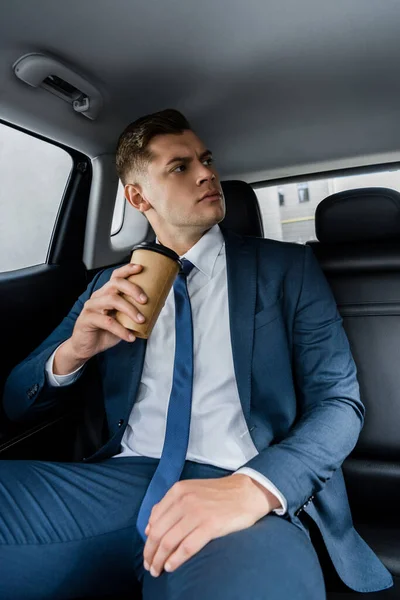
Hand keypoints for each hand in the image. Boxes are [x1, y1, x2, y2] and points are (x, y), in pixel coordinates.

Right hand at [54, 263, 147, 373]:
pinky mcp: (87, 319)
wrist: (87, 348)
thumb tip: (158, 306)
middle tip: (145, 300)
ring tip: (141, 320)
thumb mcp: (122, 320)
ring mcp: (91, 307)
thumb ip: (134, 312)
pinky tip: (130, 337)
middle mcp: (98, 296)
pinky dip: (121, 330)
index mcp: (106, 293)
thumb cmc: (105, 332)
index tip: (140, 268)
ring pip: (112, 300)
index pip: (116, 276)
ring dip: (130, 310)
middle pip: (115, 284)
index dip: (127, 270)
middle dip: (133, 289)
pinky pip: (107, 322)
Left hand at [143, 474, 276, 577]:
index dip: (147, 540)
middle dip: (150, 553)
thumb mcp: (191, 490)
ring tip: (157, 571)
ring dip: (159, 560)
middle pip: (158, 533)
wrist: (247, 491)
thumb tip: (149, 527)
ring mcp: (197, 513)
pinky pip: (187, 547)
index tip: (148, 553)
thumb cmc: (218, 494)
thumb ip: (170, 505)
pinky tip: (171, 567)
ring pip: (169, 542)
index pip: (153, 520)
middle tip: (150, 566)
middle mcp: (184, 500)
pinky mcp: (210, 525)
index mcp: (177, 491)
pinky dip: (175, 560)